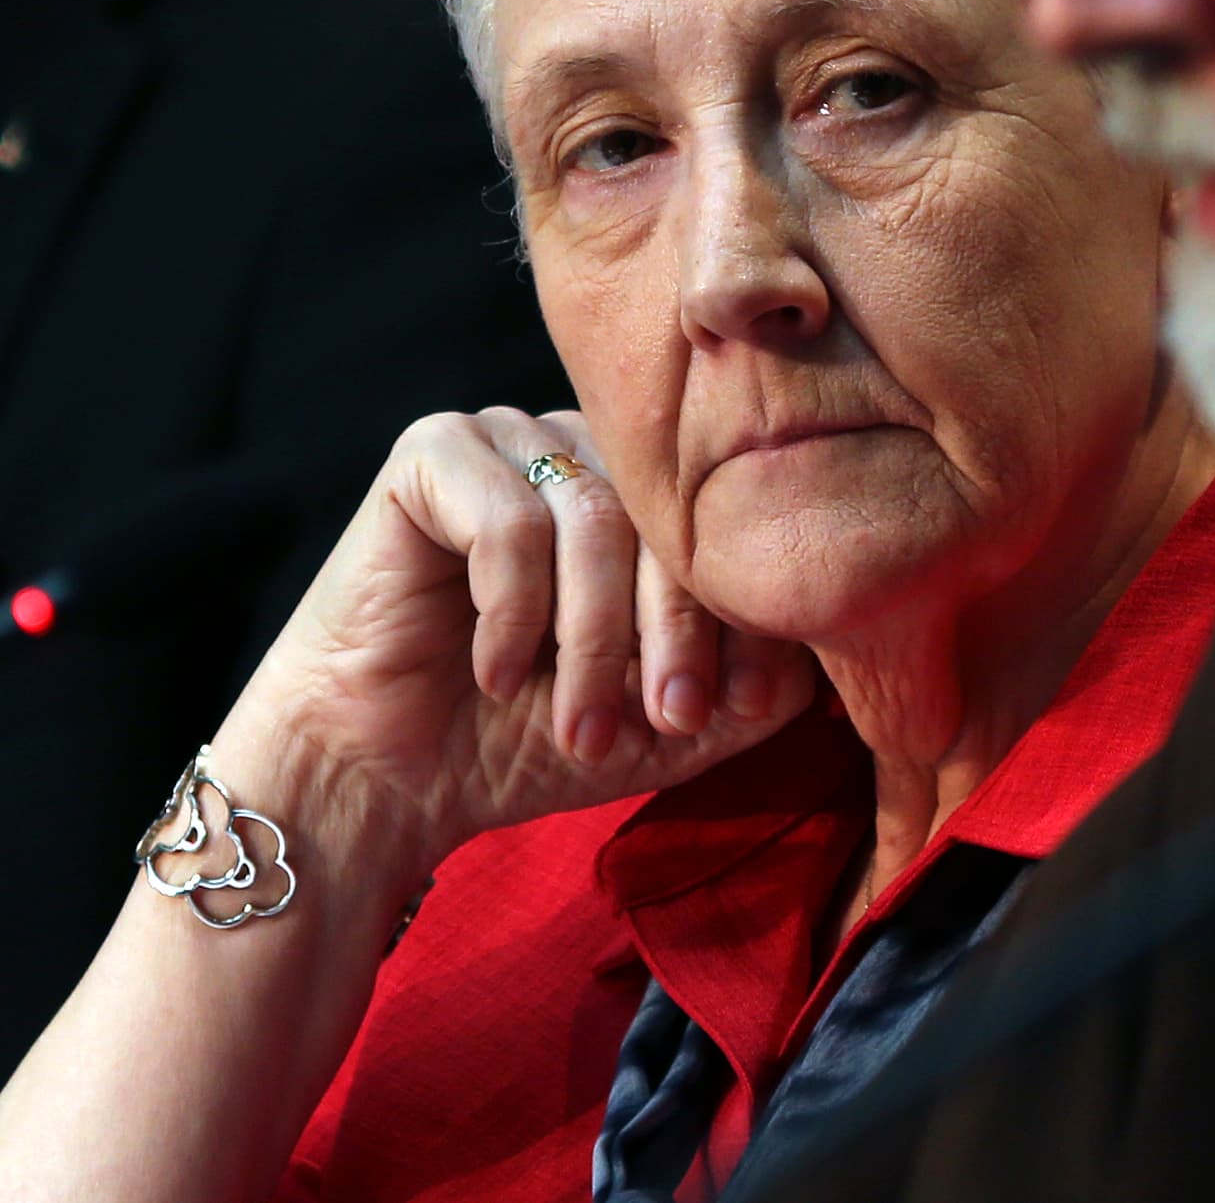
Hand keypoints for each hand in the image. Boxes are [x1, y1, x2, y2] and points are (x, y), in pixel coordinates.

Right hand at [212, 408, 816, 885]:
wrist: (385, 774)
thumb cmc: (521, 742)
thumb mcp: (664, 723)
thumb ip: (751, 686)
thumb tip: (829, 655)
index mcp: (645, 496)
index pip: (722, 531)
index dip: (732, 623)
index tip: (716, 715)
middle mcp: (580, 450)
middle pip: (668, 521)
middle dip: (673, 635)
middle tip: (662, 723)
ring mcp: (505, 439)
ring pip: (595, 522)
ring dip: (592, 642)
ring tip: (579, 728)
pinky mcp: (431, 451)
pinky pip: (507, 519)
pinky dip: (512, 612)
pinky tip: (493, 672)